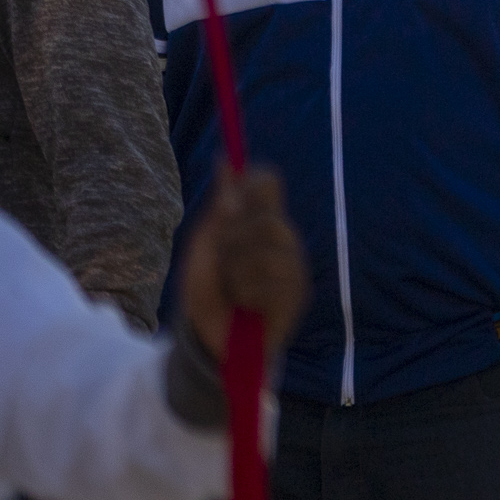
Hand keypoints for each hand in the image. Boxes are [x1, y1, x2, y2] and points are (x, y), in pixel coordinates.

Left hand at [177, 162, 308, 369]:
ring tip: (234, 288)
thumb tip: (224, 161)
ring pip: (266, 251)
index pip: (267, 181)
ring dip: (237, 273)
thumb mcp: (201, 247)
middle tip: (223, 260)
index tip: (228, 202)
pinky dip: (248, 294)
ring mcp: (293, 263)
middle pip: (266, 217)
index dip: (251, 183)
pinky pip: (271, 282)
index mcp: (258, 219)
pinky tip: (247, 304)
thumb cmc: (205, 289)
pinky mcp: (298, 291)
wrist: (209, 338)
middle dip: (234, 241)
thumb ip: (217, 209)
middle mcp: (282, 235)